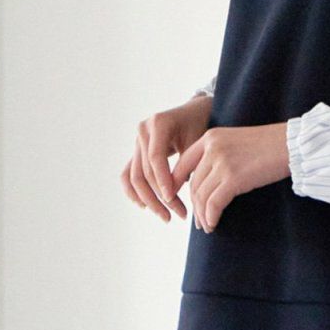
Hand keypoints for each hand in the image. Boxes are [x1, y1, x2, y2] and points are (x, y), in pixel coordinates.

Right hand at [123, 93, 214, 221]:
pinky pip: (128, 174)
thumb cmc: (200, 125)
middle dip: (159, 196)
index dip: (163, 181)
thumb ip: (185, 165)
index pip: (155, 158)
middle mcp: (143, 131)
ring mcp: (137, 142)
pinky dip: (134, 192)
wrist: (195, 113)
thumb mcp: (198, 141)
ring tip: (165, 216)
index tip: (173, 200)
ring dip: (148, 200)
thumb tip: (171, 196)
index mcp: (158, 124)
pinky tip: (146, 207)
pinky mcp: (136, 152)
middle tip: (177, 214)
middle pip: (144, 171)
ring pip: (134, 177)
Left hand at [172, 120, 291, 231]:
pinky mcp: (233, 178)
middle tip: (198, 220)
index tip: (176, 200)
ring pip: (201, 195)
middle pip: (193, 184)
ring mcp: (222, 162)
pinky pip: (213, 203)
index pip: (183, 164)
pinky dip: (211, 217)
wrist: (292, 144)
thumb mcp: (236, 142)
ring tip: (207, 226)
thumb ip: (218, 155)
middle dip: (194, 206)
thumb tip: (208, 181)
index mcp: (210, 137)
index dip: (176, 185)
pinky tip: (213, 224)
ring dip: (202, 215)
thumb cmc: (270, 146)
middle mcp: (211, 148)